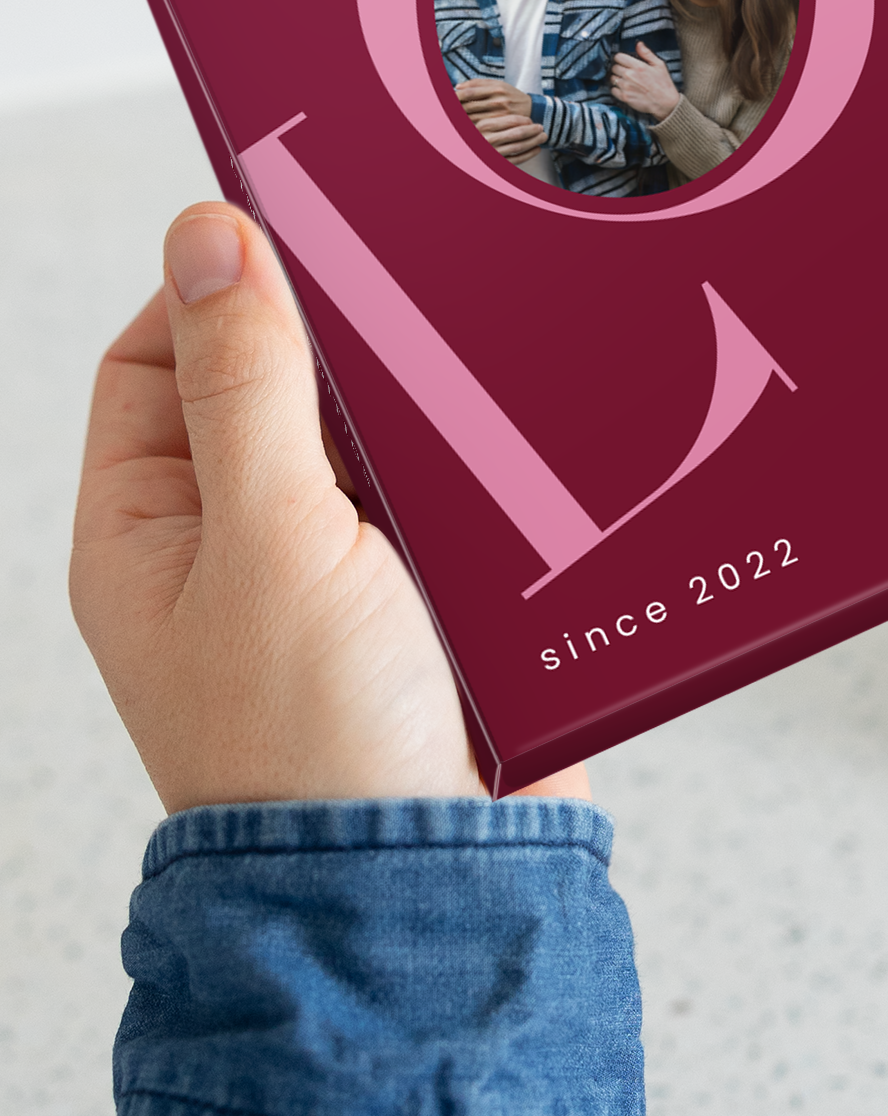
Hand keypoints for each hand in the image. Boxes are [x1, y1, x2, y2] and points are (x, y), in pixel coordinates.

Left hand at [70, 203, 587, 810]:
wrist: (435, 882)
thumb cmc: (315, 743)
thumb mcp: (268, 538)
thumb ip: (246, 385)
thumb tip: (206, 234)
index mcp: (151, 532)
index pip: (156, 363)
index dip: (214, 289)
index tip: (294, 233)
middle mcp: (236, 547)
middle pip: (273, 388)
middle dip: (336, 348)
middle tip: (403, 305)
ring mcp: (335, 574)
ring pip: (373, 438)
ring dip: (418, 414)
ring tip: (458, 394)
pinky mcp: (429, 600)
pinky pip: (447, 498)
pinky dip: (476, 471)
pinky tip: (508, 458)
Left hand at [455, 77, 532, 119]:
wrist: (532, 109)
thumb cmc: (511, 95)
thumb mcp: (498, 84)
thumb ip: (478, 83)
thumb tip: (457, 87)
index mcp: (496, 88)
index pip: (470, 92)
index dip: (456, 96)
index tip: (448, 98)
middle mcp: (498, 101)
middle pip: (469, 106)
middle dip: (456, 108)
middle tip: (448, 110)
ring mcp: (500, 114)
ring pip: (474, 118)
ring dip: (462, 118)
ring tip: (455, 117)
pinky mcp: (501, 125)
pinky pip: (481, 126)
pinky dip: (471, 125)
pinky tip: (466, 124)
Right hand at [469, 111, 546, 161]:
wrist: (466, 153)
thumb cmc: (474, 134)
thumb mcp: (479, 120)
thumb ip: (491, 110)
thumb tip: (518, 109)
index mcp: (484, 125)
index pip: (511, 120)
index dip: (525, 120)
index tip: (532, 119)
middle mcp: (488, 139)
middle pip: (518, 133)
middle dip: (533, 130)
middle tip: (542, 127)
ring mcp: (493, 152)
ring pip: (519, 146)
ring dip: (534, 141)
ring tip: (543, 137)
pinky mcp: (497, 164)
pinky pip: (517, 159)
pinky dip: (529, 154)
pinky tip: (536, 149)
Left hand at [609, 42, 679, 122]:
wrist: (666, 104)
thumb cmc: (664, 85)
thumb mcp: (659, 65)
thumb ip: (647, 53)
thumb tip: (638, 44)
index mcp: (638, 66)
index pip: (618, 57)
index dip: (621, 58)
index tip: (624, 61)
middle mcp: (630, 76)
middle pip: (614, 67)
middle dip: (618, 68)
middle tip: (625, 71)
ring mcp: (626, 87)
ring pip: (612, 78)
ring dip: (617, 78)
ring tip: (625, 80)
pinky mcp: (624, 97)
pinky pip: (613, 90)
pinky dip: (616, 89)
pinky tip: (624, 88)